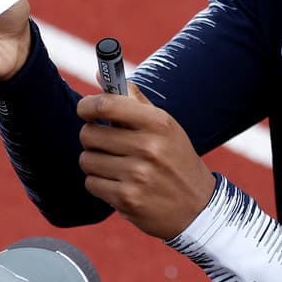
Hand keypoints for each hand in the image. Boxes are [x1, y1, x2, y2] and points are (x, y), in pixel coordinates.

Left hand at [75, 83, 214, 238]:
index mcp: (158, 123)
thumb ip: (133, 100)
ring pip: (87, 160)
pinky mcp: (127, 199)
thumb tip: (99, 74)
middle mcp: (148, 147)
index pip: (107, 104)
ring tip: (115, 167)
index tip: (84, 110)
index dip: (87, 106)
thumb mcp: (165, 126)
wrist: (197, 208)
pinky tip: (119, 184)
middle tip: (104, 143)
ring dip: (95, 163)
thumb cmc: (175, 160)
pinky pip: (91, 183)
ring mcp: (137, 175)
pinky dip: (100, 184)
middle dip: (91, 138)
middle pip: (89, 133)